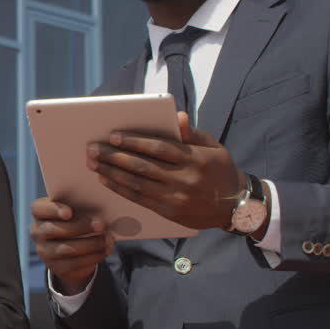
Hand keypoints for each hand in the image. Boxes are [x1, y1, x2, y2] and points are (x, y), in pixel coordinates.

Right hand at [29, 197, 110, 293]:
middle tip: (101, 224)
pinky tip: (105, 250)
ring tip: (108, 239)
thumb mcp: (75, 208)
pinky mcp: (55, 267)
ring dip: (90, 244)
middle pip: (53, 229)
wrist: (72, 248)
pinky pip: (73, 263)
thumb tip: (100, 200)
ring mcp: (44, 251)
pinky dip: (92, 257)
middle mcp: (37, 232)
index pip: (38, 209)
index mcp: (39, 213)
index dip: (52, 210)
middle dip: (79, 227)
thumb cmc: (76, 219)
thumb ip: (81, 204)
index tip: (69, 212)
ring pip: (65, 248)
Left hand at [88, 111, 245, 230]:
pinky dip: (121, 189)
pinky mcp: (169, 212)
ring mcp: (176, 197)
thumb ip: (192, 133)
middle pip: (142, 166)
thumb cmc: (220, 169)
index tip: (113, 136)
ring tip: (94, 163)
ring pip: (137, 184)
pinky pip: (140, 199)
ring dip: (112, 173)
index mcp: (194, 159)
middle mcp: (184, 179)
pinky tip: (106, 180)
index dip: (134, 142)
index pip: (158, 148)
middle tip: (93, 149)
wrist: (235, 205)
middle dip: (114, 157)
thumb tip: (177, 116)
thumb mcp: (213, 146)